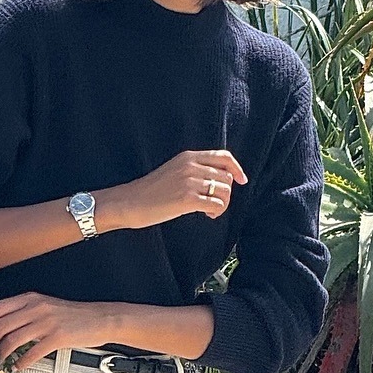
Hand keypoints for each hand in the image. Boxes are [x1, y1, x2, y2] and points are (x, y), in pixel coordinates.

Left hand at [0, 293, 120, 370]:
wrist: (99, 318)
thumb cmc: (71, 315)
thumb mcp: (43, 305)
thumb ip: (19, 310)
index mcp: (31, 298)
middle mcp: (36, 308)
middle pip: (1, 325)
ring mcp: (47, 322)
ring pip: (13, 339)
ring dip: (2, 354)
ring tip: (0, 361)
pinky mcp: (57, 338)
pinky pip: (32, 352)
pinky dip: (22, 362)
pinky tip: (18, 367)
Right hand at [104, 148, 247, 231]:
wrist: (130, 202)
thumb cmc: (150, 191)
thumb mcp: (174, 171)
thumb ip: (194, 171)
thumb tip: (220, 181)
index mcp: (188, 157)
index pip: (224, 156)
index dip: (237, 169)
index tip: (242, 180)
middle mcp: (191, 166)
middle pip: (227, 178)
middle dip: (225, 194)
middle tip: (213, 205)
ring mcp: (189, 181)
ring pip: (224, 191)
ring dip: (222, 204)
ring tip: (208, 212)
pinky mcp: (187, 199)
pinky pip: (217, 205)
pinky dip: (217, 212)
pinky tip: (206, 216)